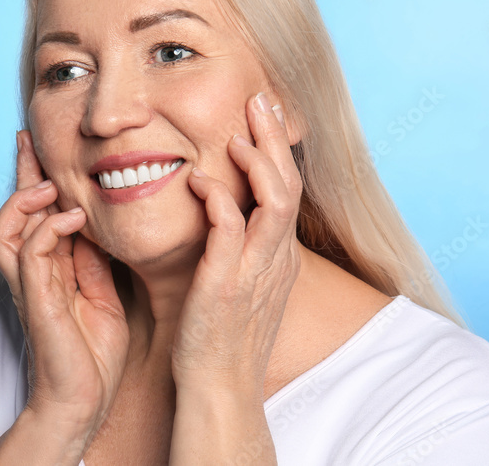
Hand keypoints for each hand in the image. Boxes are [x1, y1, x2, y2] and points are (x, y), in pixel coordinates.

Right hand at [0, 130, 130, 436]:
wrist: (84, 399)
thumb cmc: (93, 352)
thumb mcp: (101, 292)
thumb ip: (91, 259)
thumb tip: (92, 222)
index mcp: (49, 269)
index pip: (37, 214)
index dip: (35, 179)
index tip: (39, 146)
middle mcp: (32, 273)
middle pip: (12, 213)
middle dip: (20, 173)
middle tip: (28, 139)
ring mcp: (30, 286)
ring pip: (6, 229)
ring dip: (26, 200)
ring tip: (51, 184)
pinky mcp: (36, 301)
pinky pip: (31, 253)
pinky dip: (48, 229)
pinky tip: (72, 217)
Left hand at [171, 92, 303, 396]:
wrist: (219, 389)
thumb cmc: (220, 338)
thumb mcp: (242, 286)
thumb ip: (239, 248)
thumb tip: (226, 213)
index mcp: (279, 257)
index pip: (289, 189)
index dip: (279, 150)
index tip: (264, 116)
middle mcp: (276, 260)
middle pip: (290, 184)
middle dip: (276, 139)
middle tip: (260, 99)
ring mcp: (256, 272)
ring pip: (275, 201)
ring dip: (258, 162)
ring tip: (238, 132)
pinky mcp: (228, 286)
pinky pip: (230, 231)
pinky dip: (218, 198)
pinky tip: (198, 178)